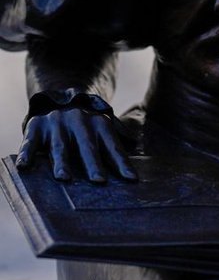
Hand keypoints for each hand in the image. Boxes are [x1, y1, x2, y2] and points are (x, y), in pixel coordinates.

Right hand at [17, 107, 136, 182]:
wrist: (60, 98)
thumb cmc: (86, 126)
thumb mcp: (101, 128)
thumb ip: (112, 146)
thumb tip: (133, 172)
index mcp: (100, 124)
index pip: (112, 147)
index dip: (122, 163)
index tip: (131, 180)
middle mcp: (80, 122)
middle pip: (87, 147)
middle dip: (93, 164)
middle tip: (99, 181)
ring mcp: (57, 124)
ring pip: (60, 146)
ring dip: (62, 163)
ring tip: (64, 178)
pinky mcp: (36, 127)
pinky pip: (30, 142)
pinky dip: (26, 154)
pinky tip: (23, 166)